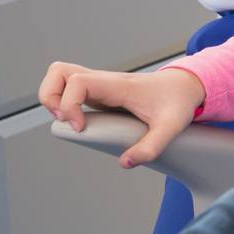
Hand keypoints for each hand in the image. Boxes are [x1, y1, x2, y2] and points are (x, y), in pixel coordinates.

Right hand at [38, 60, 207, 168]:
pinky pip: (68, 88)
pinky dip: (62, 101)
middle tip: (66, 121)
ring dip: (52, 97)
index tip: (80, 127)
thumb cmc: (177, 103)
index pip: (78, 81)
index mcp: (117, 85)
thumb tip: (126, 163)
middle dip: (50, 97)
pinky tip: (77, 122)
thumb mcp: (171, 127)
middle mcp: (103, 81)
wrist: (184, 86)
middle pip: (59, 71)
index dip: (70, 104)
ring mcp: (99, 85)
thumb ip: (151, 147)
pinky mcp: (98, 92)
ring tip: (67, 121)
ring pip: (59, 75)